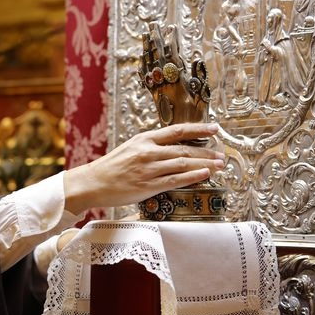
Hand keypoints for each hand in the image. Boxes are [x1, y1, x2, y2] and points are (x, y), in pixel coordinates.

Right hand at [63, 122, 224, 214]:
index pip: (177, 131)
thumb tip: (171, 148)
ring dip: (205, 164)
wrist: (92, 183)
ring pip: (184, 163)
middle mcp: (148, 151)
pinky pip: (176, 179)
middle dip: (207, 151)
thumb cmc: (110, 168)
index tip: (214, 128)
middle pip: (185, 148)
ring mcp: (149, 169)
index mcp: (144, 139)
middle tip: (221, 153)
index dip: (198, 128)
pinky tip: (204, 175)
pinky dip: (193, 176)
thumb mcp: (130, 149)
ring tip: (218, 165)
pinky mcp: (148, 186)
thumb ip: (150, 147)